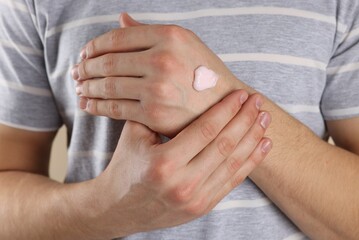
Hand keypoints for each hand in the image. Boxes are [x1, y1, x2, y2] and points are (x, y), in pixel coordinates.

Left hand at [73, 13, 240, 136]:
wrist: (227, 106)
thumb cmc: (204, 72)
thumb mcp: (185, 43)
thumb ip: (150, 31)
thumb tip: (121, 19)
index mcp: (170, 36)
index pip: (118, 37)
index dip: (94, 46)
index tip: (85, 54)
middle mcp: (163, 59)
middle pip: (109, 62)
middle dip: (86, 68)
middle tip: (76, 73)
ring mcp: (159, 88)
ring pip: (108, 86)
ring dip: (87, 87)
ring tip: (79, 88)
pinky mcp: (155, 114)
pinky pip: (116, 108)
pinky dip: (96, 106)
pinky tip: (87, 105)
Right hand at [92, 90, 271, 237]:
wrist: (120, 208)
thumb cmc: (126, 166)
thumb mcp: (133, 137)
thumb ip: (156, 114)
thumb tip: (184, 85)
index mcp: (163, 163)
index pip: (206, 130)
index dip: (226, 110)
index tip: (240, 94)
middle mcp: (182, 184)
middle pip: (225, 145)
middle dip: (246, 120)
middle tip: (258, 101)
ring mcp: (195, 199)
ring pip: (234, 163)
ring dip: (253, 138)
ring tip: (265, 119)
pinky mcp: (203, 206)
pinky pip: (233, 181)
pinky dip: (250, 161)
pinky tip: (262, 145)